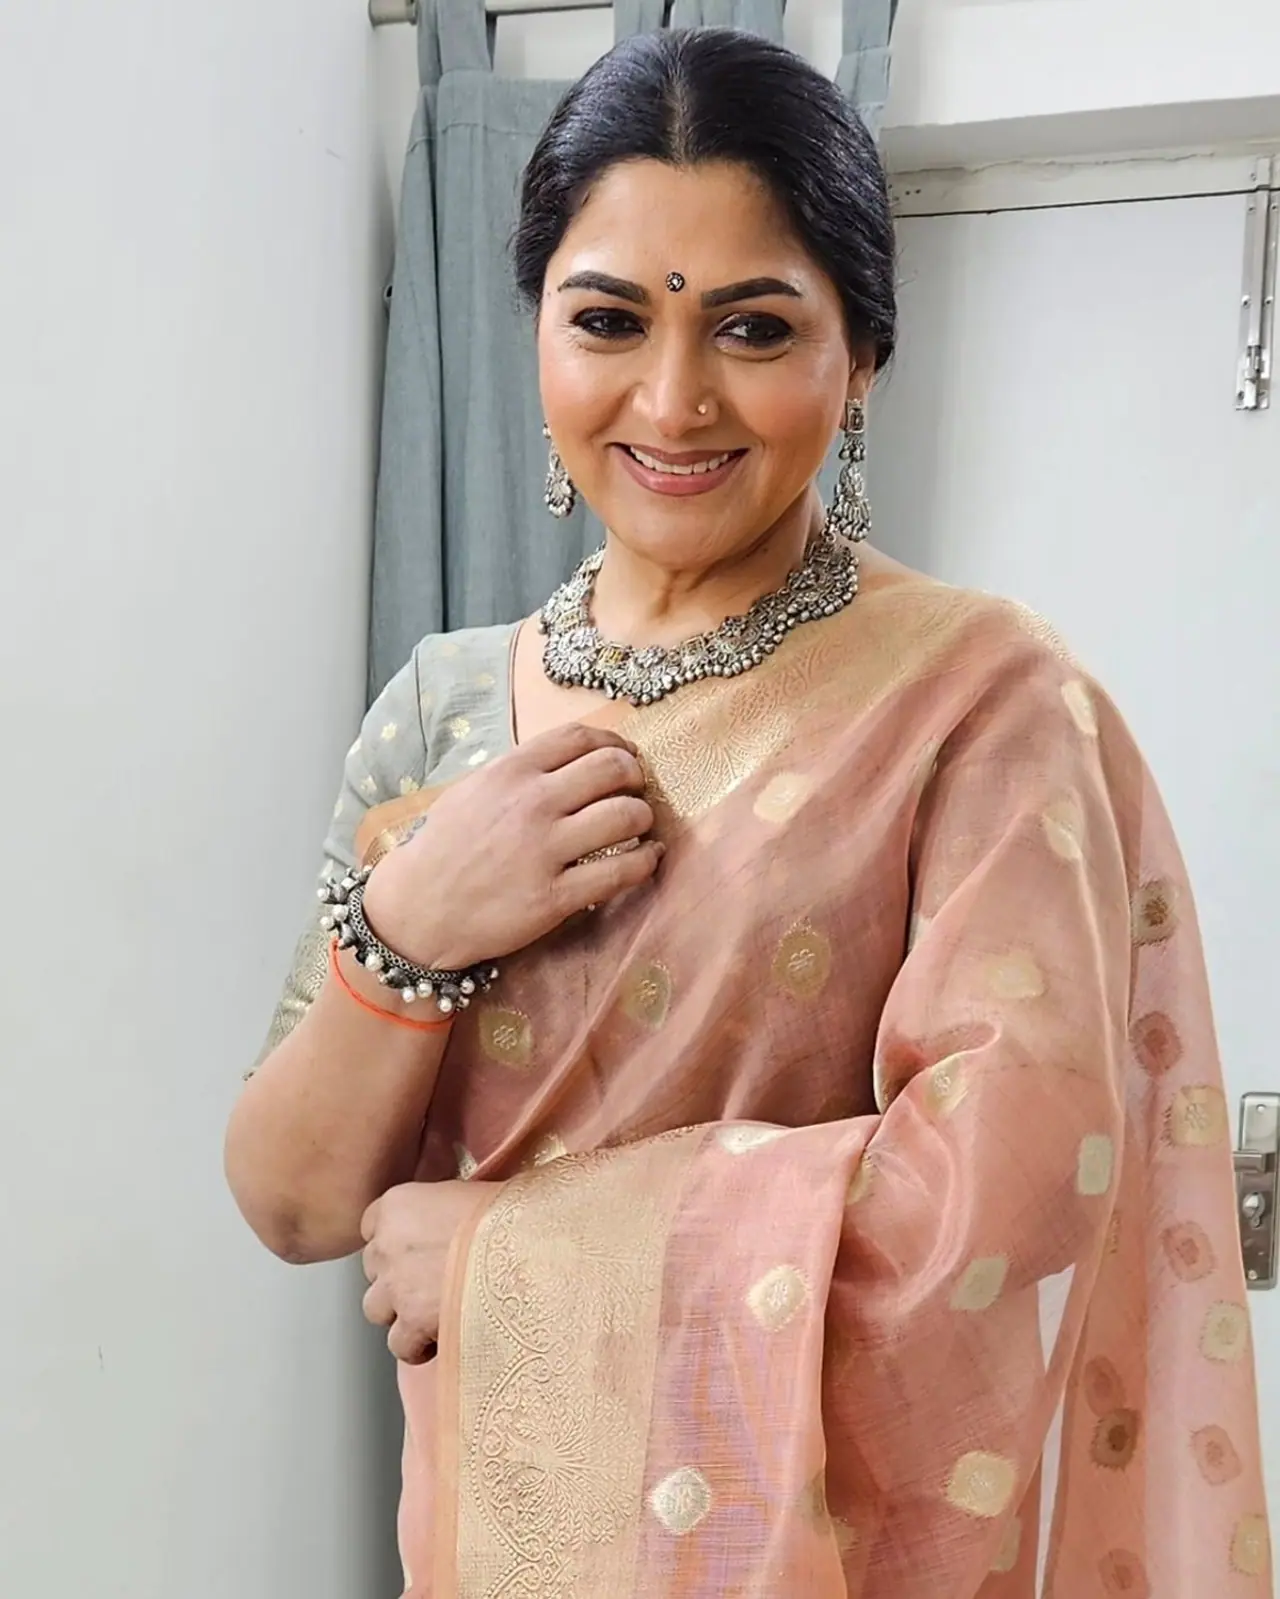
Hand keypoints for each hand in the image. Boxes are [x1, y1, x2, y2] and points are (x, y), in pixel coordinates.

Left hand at [360, 1180, 499, 1362]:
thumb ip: (441, 1206)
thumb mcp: (464, 1191)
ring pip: (376, 1309)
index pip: (372, 1224)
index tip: (415, 1246)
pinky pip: (399, 1344)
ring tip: (432, 1312)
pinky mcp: (411, 1322)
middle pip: (373, 1268)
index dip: (394, 1239)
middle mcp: (386, 1243)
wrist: (521, 1246)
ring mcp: (395, 1286)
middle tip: (429, 1279)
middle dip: (396, 1276)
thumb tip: (447, 1217)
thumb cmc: (505, 1213)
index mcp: (397, 1204)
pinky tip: (441, 1337)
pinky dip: (416, 1346)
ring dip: (400, 1312)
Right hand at [362, 723, 661, 969]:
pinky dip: (645, 861)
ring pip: (626, 816)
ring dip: (642, 816)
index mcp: (510, 772)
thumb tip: (572, 760)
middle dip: (634, 776)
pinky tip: (647, 859)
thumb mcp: (473, 790)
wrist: (417, 910)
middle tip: (635, 790)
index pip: (579, 738)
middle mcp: (531, 804)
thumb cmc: (445, 848)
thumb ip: (520, 772)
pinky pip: (621, 871)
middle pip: (612, 768)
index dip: (613, 742)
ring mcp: (544, 850)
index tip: (625, 755)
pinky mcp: (555, 897)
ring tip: (639, 826)